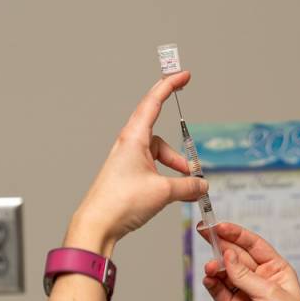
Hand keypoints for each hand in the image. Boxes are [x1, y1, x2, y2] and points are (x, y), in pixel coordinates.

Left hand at [66, 71, 207, 254]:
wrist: (97, 225)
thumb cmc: (122, 201)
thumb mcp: (163, 191)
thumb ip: (187, 185)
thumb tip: (202, 185)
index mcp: (134, 138)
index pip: (154, 102)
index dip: (169, 86)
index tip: (183, 75)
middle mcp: (129, 146)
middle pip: (162, 141)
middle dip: (179, 157)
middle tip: (193, 172)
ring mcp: (127, 162)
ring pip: (159, 159)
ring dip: (174, 172)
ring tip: (183, 191)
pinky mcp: (127, 177)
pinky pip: (153, 171)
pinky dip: (165, 180)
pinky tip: (172, 196)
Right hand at [199, 222, 299, 300]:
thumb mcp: (270, 293)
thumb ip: (245, 275)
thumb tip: (227, 256)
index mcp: (276, 269)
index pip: (253, 245)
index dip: (236, 234)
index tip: (220, 226)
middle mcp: (259, 279)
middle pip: (236, 255)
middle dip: (221, 244)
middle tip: (204, 232)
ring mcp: (245, 293)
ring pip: (225, 272)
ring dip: (216, 266)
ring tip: (212, 267)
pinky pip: (218, 290)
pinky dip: (211, 282)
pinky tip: (209, 277)